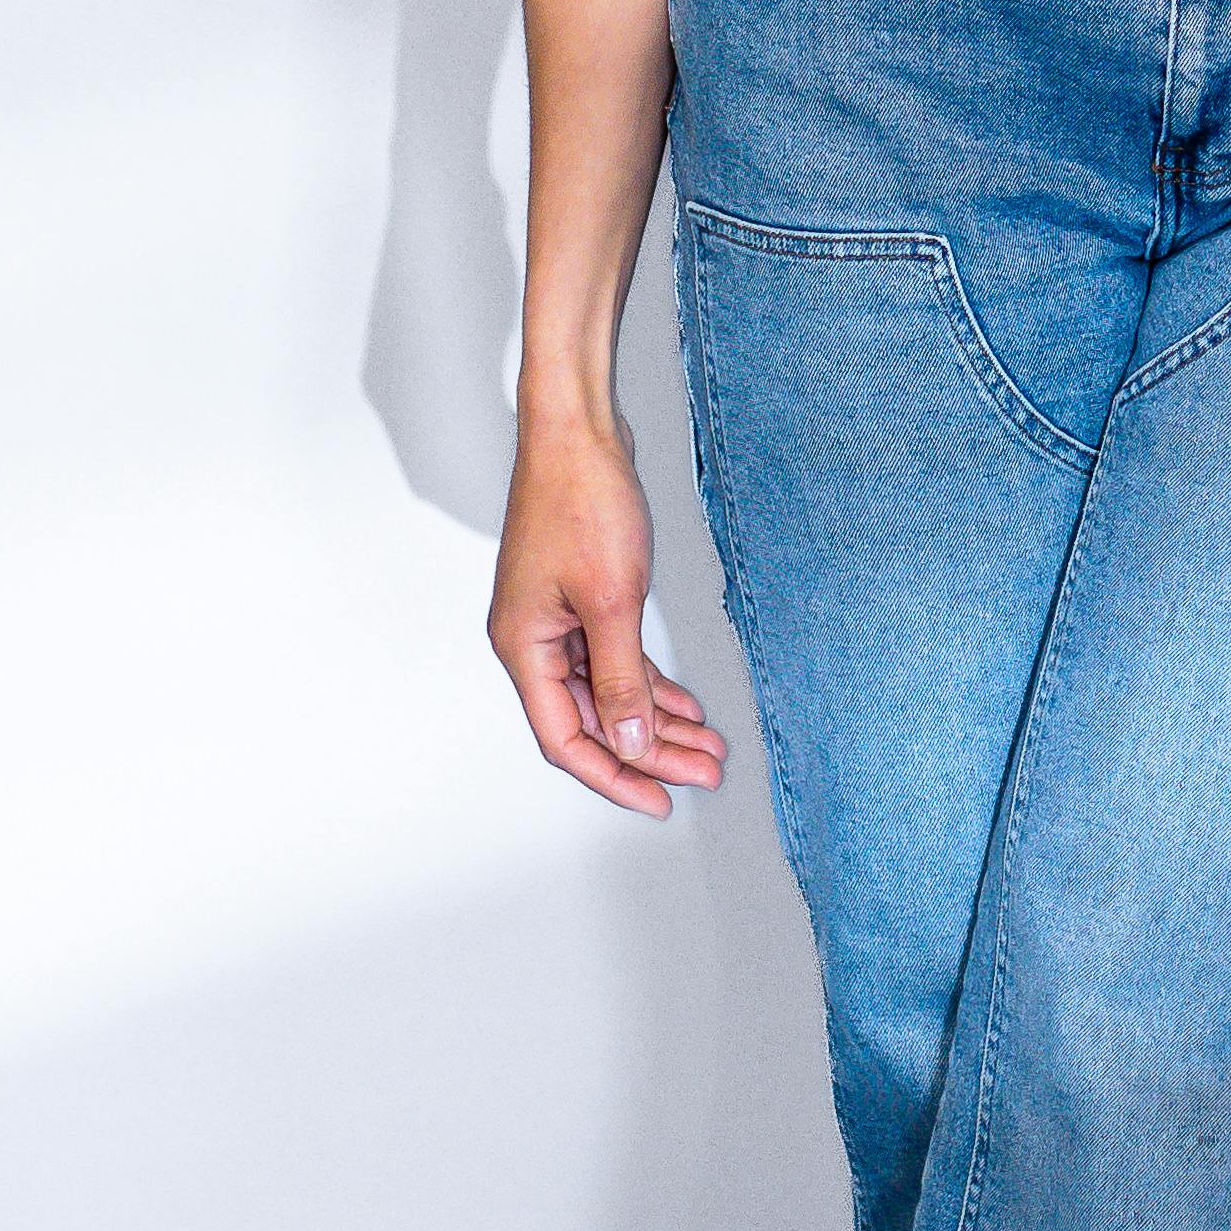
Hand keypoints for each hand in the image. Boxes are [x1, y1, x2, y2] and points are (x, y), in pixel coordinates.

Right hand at [488, 413, 727, 817]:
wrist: (579, 431)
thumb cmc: (580, 500)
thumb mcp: (611, 601)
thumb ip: (621, 681)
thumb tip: (630, 743)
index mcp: (523, 648)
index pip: (566, 739)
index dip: (613, 776)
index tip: (659, 799)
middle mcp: (533, 641)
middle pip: (593, 720)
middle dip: (650, 751)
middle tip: (704, 771)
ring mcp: (557, 620)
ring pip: (610, 692)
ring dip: (657, 720)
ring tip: (706, 744)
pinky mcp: (582, 599)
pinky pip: (615, 660)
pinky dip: (650, 684)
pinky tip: (684, 705)